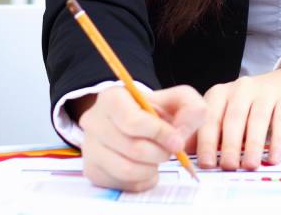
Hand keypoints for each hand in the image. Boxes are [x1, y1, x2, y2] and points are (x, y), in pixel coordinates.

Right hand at [76, 84, 205, 191]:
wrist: (139, 122)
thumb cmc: (158, 110)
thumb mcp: (180, 99)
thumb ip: (191, 110)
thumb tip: (180, 136)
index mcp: (112, 98)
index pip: (132, 121)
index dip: (159, 134)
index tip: (177, 142)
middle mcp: (94, 121)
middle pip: (132, 148)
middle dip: (159, 153)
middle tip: (170, 151)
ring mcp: (90, 147)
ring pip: (126, 169)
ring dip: (151, 168)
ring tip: (158, 158)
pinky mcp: (92, 170)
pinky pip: (121, 183)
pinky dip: (141, 179)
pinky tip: (147, 167)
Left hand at [193, 65, 280, 170]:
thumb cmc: (252, 106)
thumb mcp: (228, 113)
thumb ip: (209, 131)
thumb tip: (186, 153)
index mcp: (220, 93)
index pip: (210, 117)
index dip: (207, 141)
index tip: (206, 163)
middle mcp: (241, 88)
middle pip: (233, 118)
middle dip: (229, 144)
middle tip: (229, 166)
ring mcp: (265, 91)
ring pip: (257, 118)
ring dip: (253, 144)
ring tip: (250, 165)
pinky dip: (277, 141)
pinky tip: (274, 157)